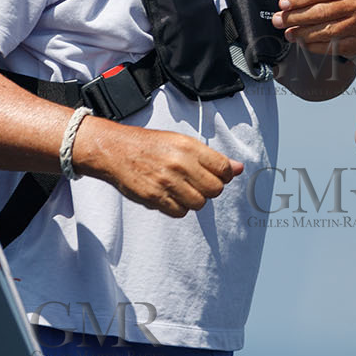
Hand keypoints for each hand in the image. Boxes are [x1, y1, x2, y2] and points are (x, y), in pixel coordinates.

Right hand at [75, 119, 242, 217]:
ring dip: (194, 199)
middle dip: (210, 189)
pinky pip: (180, 212)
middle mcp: (180, 164)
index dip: (225, 175)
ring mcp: (166, 182)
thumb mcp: (182, 142)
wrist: (116, 150)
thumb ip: (212, 157)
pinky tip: (171, 196)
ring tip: (182, 189)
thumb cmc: (151, 145)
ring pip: (199, 203)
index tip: (217, 174)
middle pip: (215, 189)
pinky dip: (178, 207)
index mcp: (189, 147)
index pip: (224, 169)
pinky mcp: (154, 197)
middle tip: (197, 183)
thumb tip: (239, 168)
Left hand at [272, 0, 355, 60]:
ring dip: (302, 33)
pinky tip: (302, 42)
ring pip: (326, 31)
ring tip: (288, 32)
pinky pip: (331, 47)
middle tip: (279, 20)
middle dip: (296, 17)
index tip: (283, 4)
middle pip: (322, 12)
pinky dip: (313, 45)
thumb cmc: (341, 0)